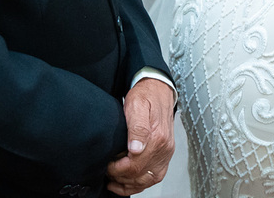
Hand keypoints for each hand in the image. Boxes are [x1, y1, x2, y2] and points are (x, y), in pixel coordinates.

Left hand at [106, 79, 176, 195]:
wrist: (159, 89)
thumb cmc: (146, 96)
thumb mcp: (136, 105)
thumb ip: (137, 127)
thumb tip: (136, 149)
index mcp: (157, 138)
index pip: (134, 166)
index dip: (116, 170)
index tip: (106, 165)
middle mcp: (164, 148)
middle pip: (140, 176)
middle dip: (120, 178)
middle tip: (106, 172)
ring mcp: (166, 153)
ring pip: (148, 180)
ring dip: (129, 184)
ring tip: (114, 182)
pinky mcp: (166, 154)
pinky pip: (155, 177)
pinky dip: (141, 184)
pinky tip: (129, 182)